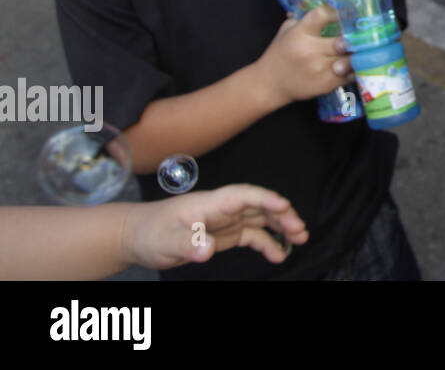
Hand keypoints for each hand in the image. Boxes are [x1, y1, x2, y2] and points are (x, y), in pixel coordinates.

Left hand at [123, 184, 308, 269]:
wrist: (137, 236)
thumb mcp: (164, 241)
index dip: (264, 198)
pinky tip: (278, 254)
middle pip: (258, 206)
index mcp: (210, 204)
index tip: (284, 204)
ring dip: (281, 226)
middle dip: (282, 214)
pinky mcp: (225, 235)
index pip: (242, 195)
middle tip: (299, 229)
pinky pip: (252, 236)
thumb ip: (187, 243)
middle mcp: (222, 209)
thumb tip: (207, 249)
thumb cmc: (149, 233)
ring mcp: (226, 221)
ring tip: (301, 237)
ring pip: (261, 219)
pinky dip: (267, 243)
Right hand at [256, 5, 351, 106]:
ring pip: (349, 60)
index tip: (345, 14)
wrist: (269, 84)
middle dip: (354, 39)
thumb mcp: (286, 30)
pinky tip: (354, 64)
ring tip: (361, 51)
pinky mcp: (325, 84)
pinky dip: (354, 69)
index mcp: (300, 33)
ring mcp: (318, 69)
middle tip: (362, 36)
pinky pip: (349, 75)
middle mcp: (309, 51)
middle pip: (343, 41)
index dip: (337, 13)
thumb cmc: (281, 53)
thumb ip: (305, 19)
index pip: (323, 15)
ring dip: (357, 55)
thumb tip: (327, 6)